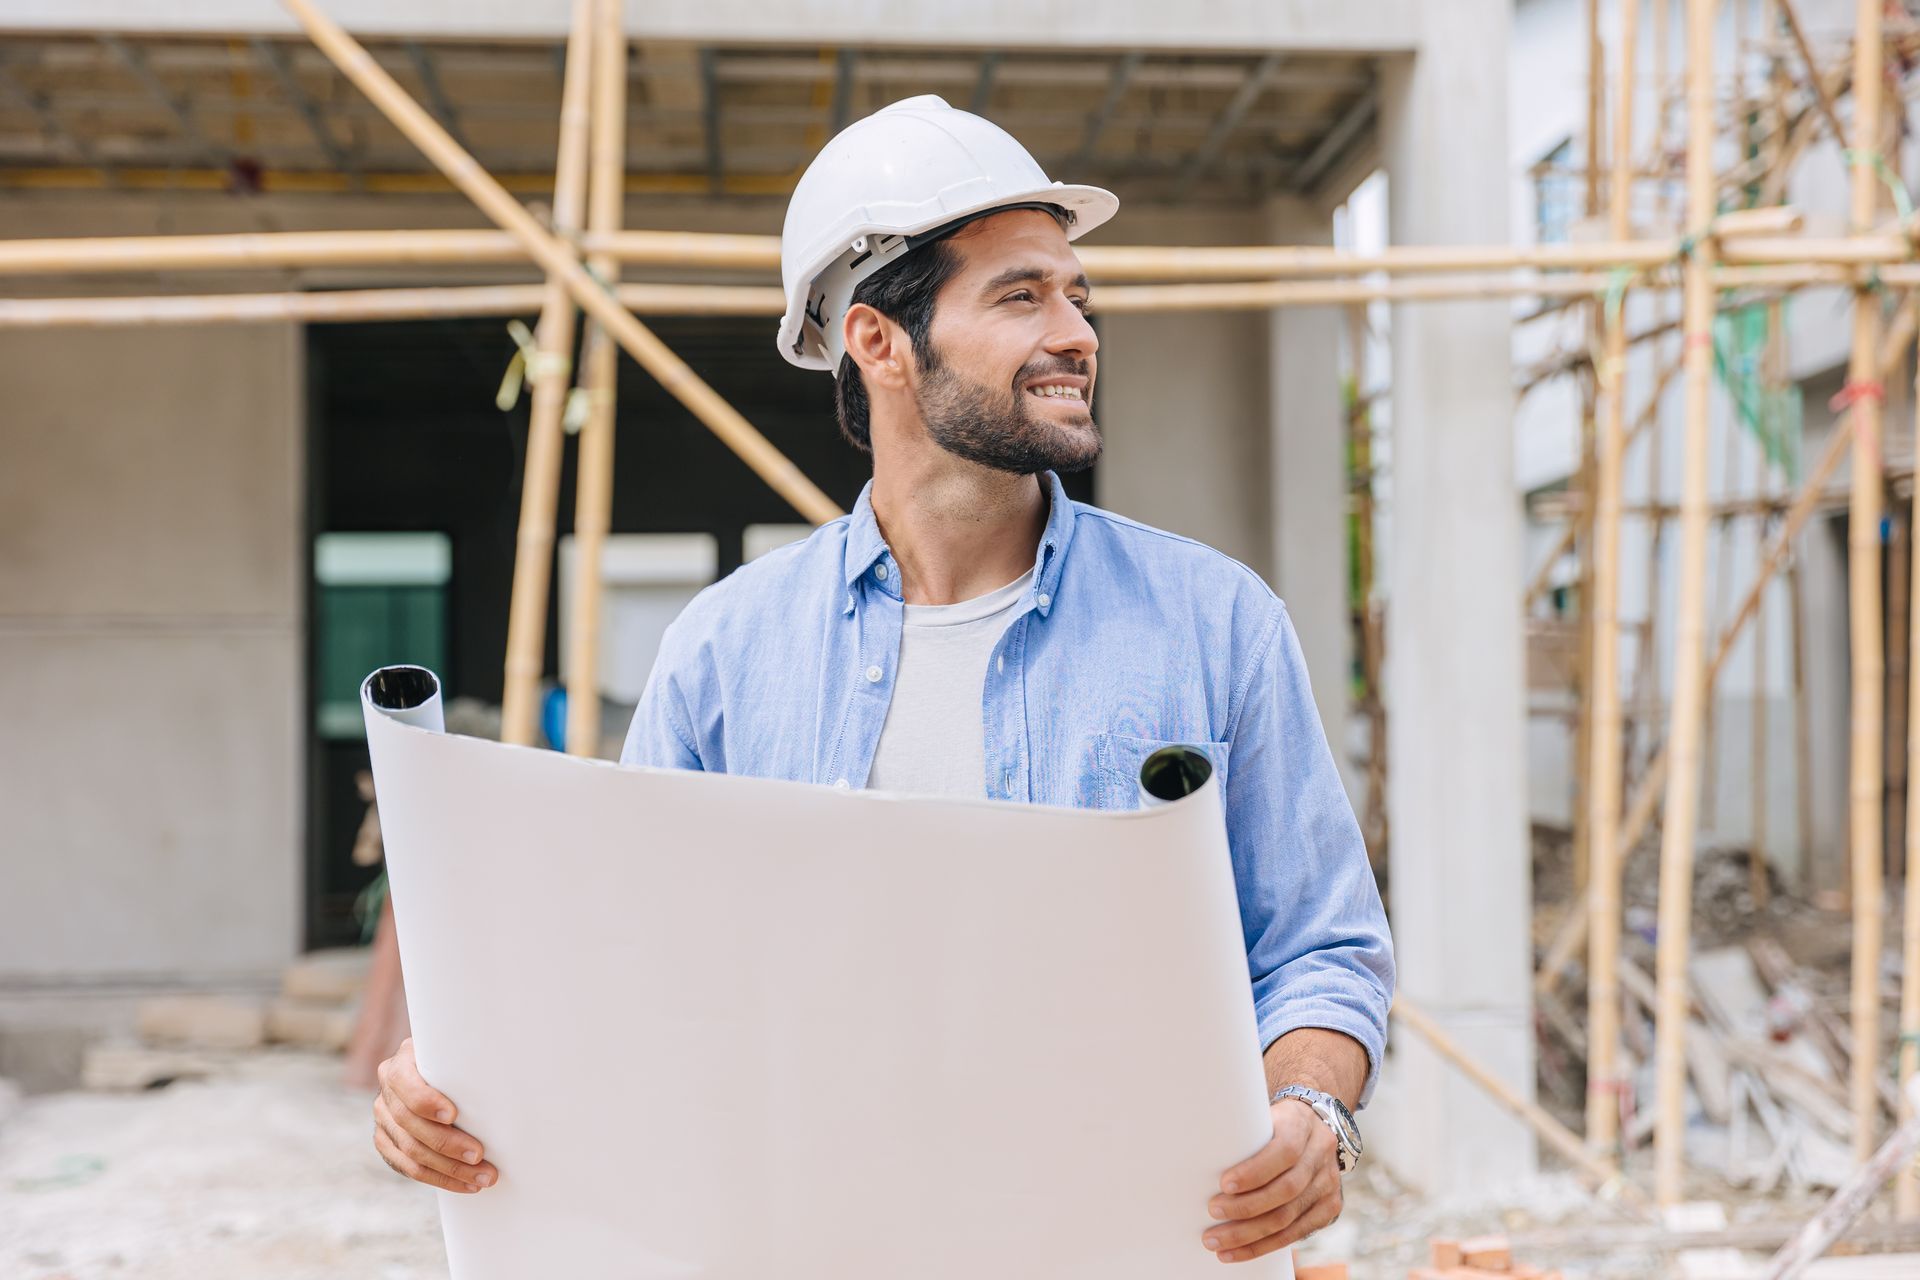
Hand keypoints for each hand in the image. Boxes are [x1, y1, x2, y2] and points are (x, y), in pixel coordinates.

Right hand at [372, 1037, 497, 1192]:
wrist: (433, 1074)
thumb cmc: (456, 1062)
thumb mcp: (457, 1053)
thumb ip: (470, 1057)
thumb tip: (517, 1070)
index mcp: (400, 1065)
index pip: (405, 1085)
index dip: (426, 1102)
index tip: (453, 1115)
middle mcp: (386, 1094)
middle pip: (411, 1126)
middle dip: (448, 1145)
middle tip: (480, 1156)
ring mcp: (383, 1121)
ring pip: (411, 1153)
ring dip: (450, 1169)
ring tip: (483, 1177)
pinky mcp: (386, 1143)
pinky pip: (408, 1169)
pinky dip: (439, 1179)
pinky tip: (466, 1185)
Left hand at [1201, 1098, 1342, 1263]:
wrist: (1315, 1124)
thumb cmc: (1274, 1123)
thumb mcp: (1263, 1115)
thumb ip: (1241, 1132)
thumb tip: (1195, 1153)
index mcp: (1301, 1126)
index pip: (1284, 1151)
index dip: (1254, 1171)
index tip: (1224, 1183)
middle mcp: (1319, 1156)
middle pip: (1285, 1190)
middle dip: (1245, 1208)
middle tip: (1213, 1212)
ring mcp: (1327, 1184)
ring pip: (1288, 1218)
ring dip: (1249, 1235)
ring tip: (1217, 1242)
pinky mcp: (1328, 1208)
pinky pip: (1295, 1234)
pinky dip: (1264, 1246)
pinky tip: (1239, 1251)